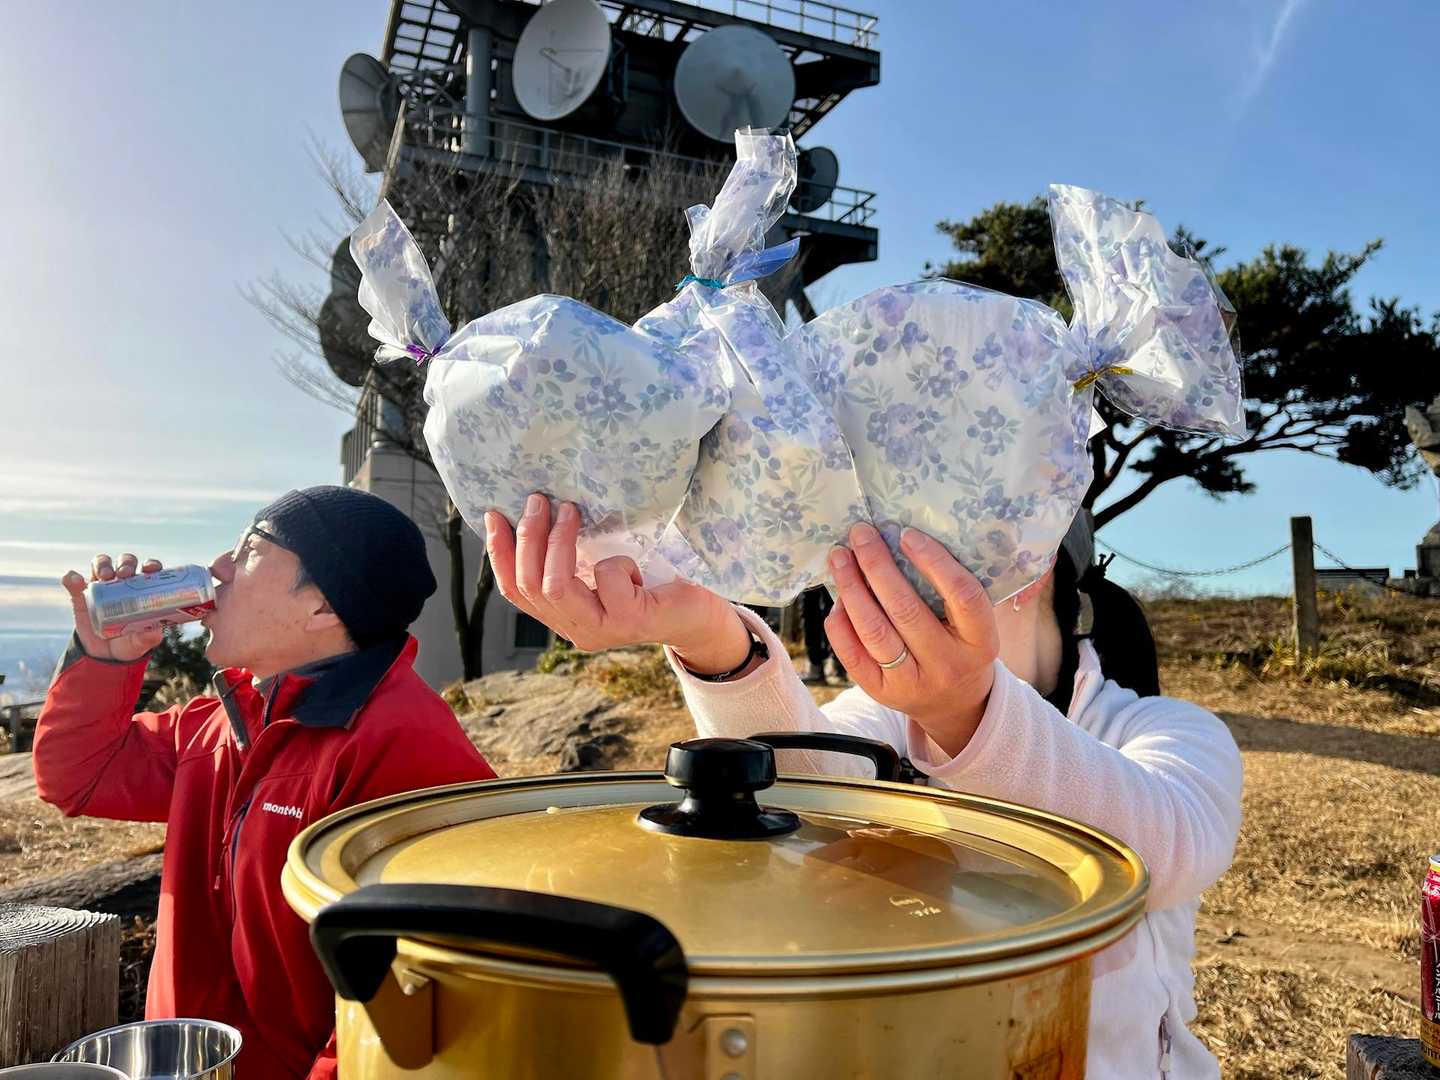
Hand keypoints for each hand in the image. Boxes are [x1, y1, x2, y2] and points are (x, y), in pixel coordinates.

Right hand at [62, 553, 165, 662]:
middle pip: (125, 563)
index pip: (149, 569)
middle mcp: (122, 583)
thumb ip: (147, 638)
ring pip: (101, 564)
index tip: (150, 568)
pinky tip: (74, 580)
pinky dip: (72, 577)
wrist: (103, 655)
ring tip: (104, 576)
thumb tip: (155, 633)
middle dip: (125, 564)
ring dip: (102, 565)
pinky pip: (73, 581)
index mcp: (142, 589)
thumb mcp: (139, 642)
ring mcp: (100, 587)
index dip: (151, 564)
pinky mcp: (80, 595)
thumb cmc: (129, 642)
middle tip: (124, 574)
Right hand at [486, 494, 752, 674]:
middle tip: (537, 500)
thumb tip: (538, 513)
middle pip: (530, 586)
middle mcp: (576, 630)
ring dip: (558, 541)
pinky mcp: (630, 620)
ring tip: (568, 509)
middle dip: (528, 538)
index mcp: (563, 618)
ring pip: (556, 586)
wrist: (697, 616)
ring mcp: (601, 629)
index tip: (494, 514)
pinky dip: (615, 560)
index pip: (515, 591)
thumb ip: (572, 560)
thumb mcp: (601, 572)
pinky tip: (633, 562)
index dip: (499, 553)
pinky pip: (606, 577)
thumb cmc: (649, 586)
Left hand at [825, 523, 998, 756]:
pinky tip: (838, 599)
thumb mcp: (973, 625)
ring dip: (851, 588)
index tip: (907, 534)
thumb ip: (951, 591)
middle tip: (861, 534)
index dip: (935, 561)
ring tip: (840, 557)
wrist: (954, 705)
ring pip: (874, 631)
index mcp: (980, 642)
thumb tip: (900, 540)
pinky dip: (840, 623)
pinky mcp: (882, 693)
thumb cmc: (961, 647)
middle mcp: (947, 664)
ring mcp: (912, 683)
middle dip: (877, 566)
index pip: (963, 596)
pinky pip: (853, 655)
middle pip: (906, 610)